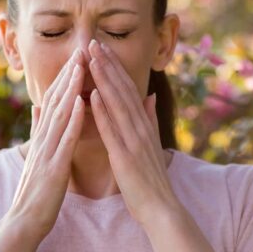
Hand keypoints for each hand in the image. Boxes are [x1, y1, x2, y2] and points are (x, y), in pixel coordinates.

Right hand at [7, 47, 86, 241]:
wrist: (23, 223)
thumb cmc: (35, 192)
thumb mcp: (37, 155)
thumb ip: (38, 130)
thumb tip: (37, 106)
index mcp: (42, 137)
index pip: (54, 101)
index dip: (65, 77)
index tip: (77, 56)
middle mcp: (43, 139)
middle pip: (56, 101)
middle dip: (69, 74)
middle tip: (81, 49)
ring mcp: (46, 152)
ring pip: (59, 114)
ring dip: (70, 88)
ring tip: (81, 66)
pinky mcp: (54, 167)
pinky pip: (64, 139)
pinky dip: (73, 119)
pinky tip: (81, 102)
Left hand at [87, 39, 179, 226]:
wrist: (161, 209)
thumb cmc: (151, 179)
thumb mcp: (151, 143)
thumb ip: (149, 118)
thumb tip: (148, 96)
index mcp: (143, 124)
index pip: (127, 89)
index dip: (114, 67)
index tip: (101, 47)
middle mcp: (140, 127)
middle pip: (122, 89)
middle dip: (107, 64)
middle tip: (92, 42)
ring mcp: (133, 140)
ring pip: (117, 103)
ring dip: (103, 79)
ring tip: (91, 58)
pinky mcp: (125, 156)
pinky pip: (112, 130)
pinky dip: (103, 111)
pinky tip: (92, 95)